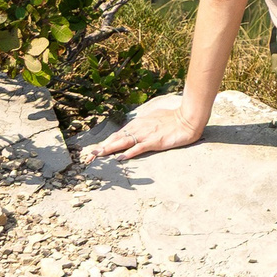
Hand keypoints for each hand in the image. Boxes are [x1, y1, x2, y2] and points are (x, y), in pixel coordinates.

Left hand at [79, 94, 209, 163]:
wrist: (188, 118)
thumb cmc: (173, 119)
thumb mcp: (154, 119)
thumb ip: (143, 125)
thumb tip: (134, 131)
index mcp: (138, 123)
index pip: (117, 134)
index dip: (105, 143)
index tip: (94, 151)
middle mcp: (139, 128)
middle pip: (116, 138)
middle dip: (101, 148)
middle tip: (88, 157)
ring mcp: (146, 135)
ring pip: (123, 142)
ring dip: (109, 149)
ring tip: (97, 156)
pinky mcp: (155, 141)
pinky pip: (139, 148)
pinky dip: (129, 153)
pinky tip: (121, 158)